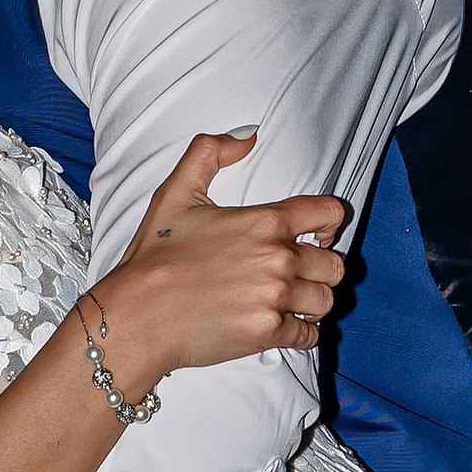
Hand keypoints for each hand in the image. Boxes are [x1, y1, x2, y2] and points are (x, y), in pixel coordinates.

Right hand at [95, 132, 350, 395]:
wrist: (138, 313)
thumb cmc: (154, 256)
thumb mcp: (176, 192)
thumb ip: (210, 152)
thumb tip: (249, 136)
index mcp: (265, 222)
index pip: (330, 214)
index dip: (329, 224)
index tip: (318, 236)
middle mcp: (278, 258)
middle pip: (334, 265)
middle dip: (319, 270)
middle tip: (298, 276)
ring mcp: (275, 297)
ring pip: (325, 301)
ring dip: (312, 303)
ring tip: (291, 303)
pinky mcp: (268, 332)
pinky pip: (308, 336)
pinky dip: (300, 333)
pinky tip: (282, 327)